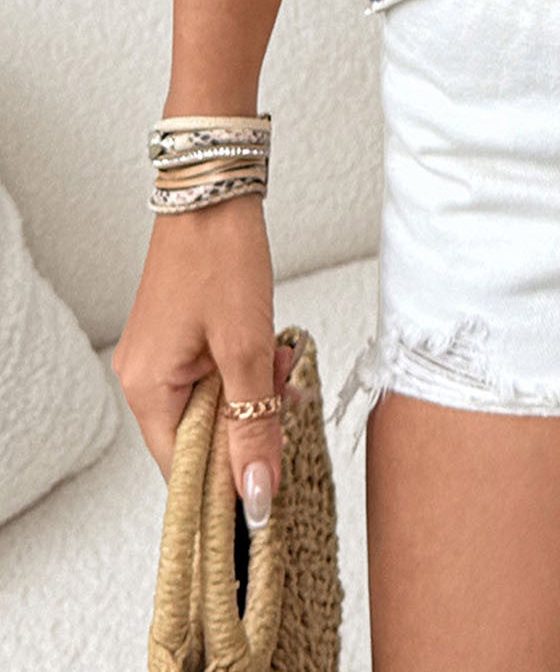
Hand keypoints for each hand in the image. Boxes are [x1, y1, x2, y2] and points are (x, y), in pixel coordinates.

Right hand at [111, 194, 300, 529]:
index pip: (184, 473)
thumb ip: (254, 426)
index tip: (269, 490)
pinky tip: (271, 350)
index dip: (229, 485)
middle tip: (287, 397)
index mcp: (148, 390)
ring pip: (214, 406)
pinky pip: (214, 377)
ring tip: (282, 363)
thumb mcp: (248, 349)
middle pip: (202, 439)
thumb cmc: (221, 256)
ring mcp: (161, 357)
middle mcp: (144, 379)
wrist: (215, 191)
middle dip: (252, 425)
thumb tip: (255, 495)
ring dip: (255, 395)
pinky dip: (246, 372)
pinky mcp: (180, 339)